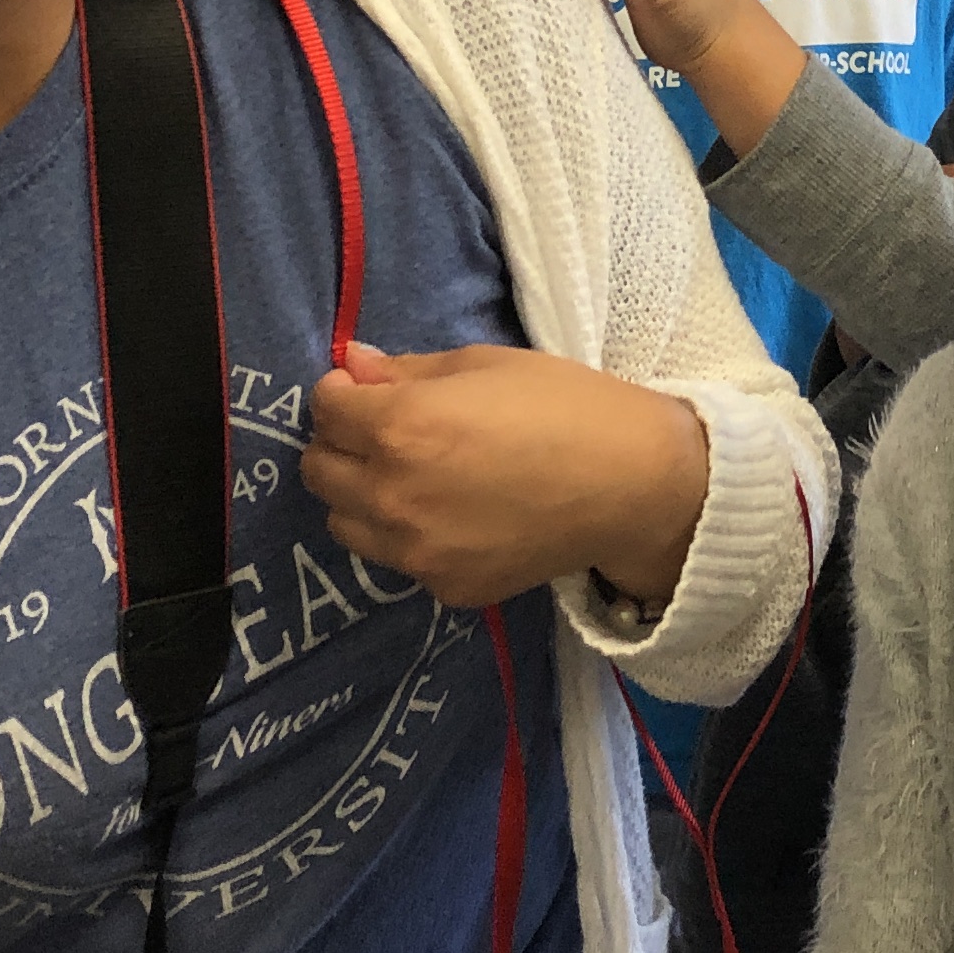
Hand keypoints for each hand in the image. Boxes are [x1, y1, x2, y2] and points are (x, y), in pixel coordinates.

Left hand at [301, 339, 707, 610]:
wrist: (633, 486)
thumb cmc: (566, 406)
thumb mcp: (484, 365)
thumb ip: (407, 371)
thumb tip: (353, 365)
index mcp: (401, 427)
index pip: (325, 407)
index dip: (344, 391)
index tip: (370, 390)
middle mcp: (393, 493)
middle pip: (319, 469)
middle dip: (342, 442)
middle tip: (388, 430)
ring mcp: (416, 551)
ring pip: (343, 522)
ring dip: (361, 493)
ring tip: (412, 476)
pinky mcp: (444, 587)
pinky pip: (395, 559)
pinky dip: (407, 534)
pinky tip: (453, 514)